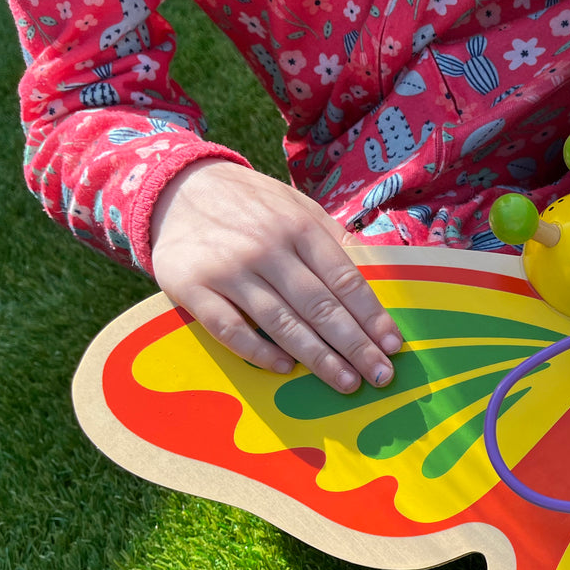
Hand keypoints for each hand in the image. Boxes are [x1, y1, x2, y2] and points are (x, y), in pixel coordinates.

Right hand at [149, 160, 402, 392]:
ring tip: (346, 382)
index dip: (371, 316)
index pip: (344, 280)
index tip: (393, 345)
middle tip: (381, 376)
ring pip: (280, 322)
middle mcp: (267, 249)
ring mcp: (228, 270)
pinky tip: (285, 368)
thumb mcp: (296, 206)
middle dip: (355, 345)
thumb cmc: (251, 206)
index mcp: (299, 228)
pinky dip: (257, 351)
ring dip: (317, 357)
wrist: (176, 188)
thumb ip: (331, 240)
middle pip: (319, 306)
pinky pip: (228, 328)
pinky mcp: (192, 288)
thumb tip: (374, 275)